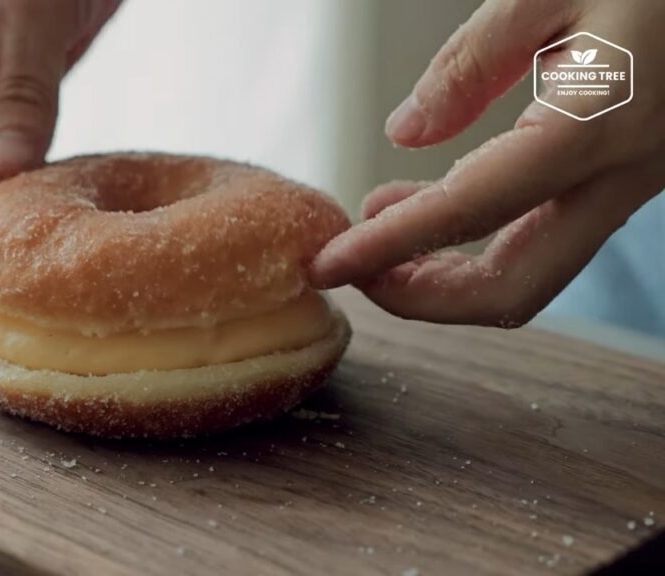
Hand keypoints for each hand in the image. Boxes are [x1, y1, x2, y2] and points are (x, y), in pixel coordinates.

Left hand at [311, 0, 664, 326]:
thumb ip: (474, 60)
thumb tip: (406, 131)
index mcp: (599, 125)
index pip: (470, 211)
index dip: (388, 248)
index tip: (329, 265)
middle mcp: (622, 175)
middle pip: (514, 288)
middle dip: (420, 298)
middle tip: (351, 272)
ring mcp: (630, 185)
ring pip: (533, 271)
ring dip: (445, 272)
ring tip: (374, 231)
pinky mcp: (625, 178)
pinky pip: (547, 236)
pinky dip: (479, 241)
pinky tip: (429, 204)